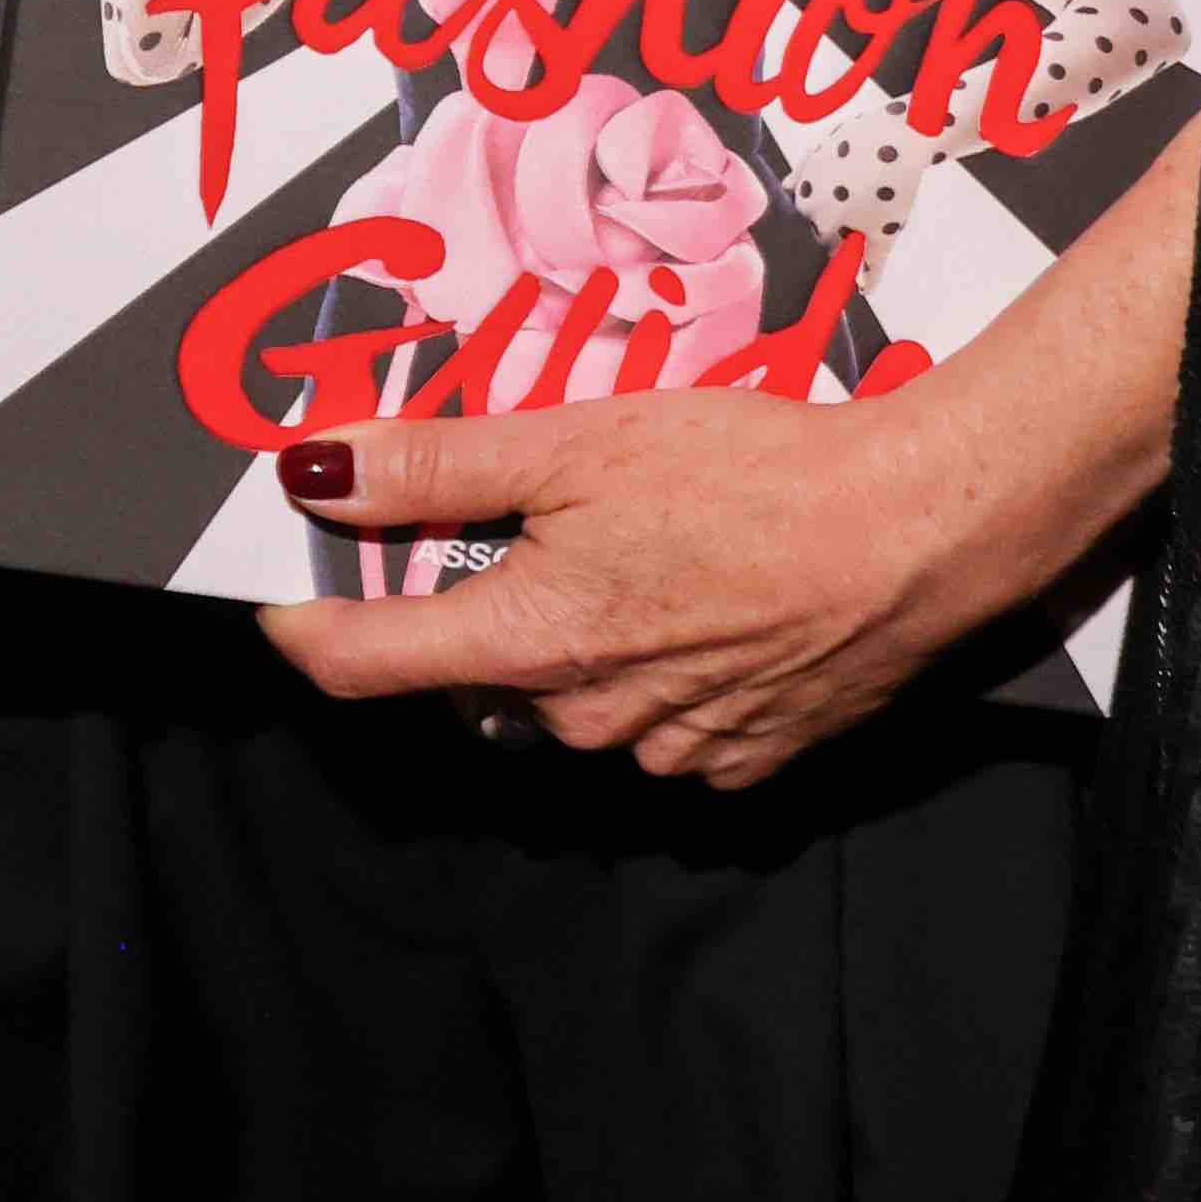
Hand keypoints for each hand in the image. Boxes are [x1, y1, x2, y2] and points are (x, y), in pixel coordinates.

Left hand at [260, 123, 1200, 789]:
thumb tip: (313, 471)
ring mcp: (665, 751)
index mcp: (528, 643)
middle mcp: (582, 720)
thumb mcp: (578, 440)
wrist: (918, 531)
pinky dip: (660, 668)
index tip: (282, 593)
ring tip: (645, 547)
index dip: (306, 626)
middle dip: (477, 601)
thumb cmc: (753, 473)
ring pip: (570, 698)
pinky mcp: (740, 761)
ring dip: (576, 634)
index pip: (361, 665)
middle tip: (530, 515)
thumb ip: (438, 464)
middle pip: (475, 672)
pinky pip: (659, 722)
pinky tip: (706, 599)